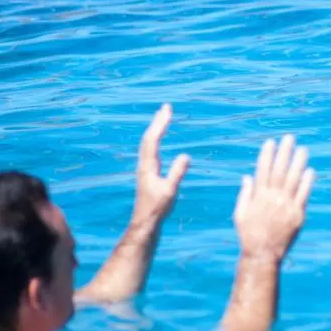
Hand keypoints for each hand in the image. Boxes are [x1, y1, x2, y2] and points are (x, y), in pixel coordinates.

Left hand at [132, 104, 189, 223]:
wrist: (145, 223)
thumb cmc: (157, 209)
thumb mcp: (169, 191)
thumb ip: (177, 173)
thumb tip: (186, 155)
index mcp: (148, 166)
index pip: (153, 140)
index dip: (160, 124)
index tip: (167, 110)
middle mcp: (144, 165)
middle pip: (149, 138)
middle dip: (157, 122)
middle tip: (166, 107)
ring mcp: (145, 169)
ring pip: (148, 144)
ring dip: (156, 130)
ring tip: (162, 119)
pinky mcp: (148, 174)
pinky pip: (151, 151)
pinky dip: (156, 140)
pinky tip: (159, 142)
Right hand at [233, 135, 314, 261]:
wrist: (263, 254)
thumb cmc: (249, 234)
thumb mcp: (240, 213)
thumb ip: (245, 194)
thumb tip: (247, 176)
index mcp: (258, 196)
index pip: (263, 170)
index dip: (267, 155)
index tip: (271, 142)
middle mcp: (273, 198)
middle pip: (280, 170)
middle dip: (284, 152)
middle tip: (289, 138)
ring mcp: (286, 205)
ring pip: (294, 179)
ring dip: (299, 162)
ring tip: (303, 149)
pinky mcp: (298, 214)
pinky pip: (304, 194)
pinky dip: (307, 182)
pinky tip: (310, 170)